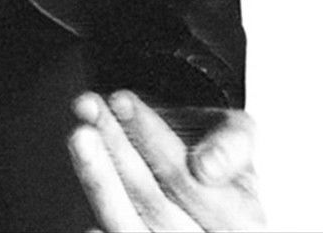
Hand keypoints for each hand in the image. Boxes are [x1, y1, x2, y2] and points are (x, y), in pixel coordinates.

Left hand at [70, 94, 264, 232]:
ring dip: (97, 173)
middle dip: (118, 150)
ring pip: (125, 221)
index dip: (153, 140)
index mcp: (242, 222)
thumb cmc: (216, 150)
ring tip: (80, 135)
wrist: (199, 162)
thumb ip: (232, 145)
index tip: (123, 102)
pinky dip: (98, 208)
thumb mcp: (238, 134)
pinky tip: (84, 174)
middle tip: (92, 111)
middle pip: (152, 202)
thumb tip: (208, 166)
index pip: (189, 182)